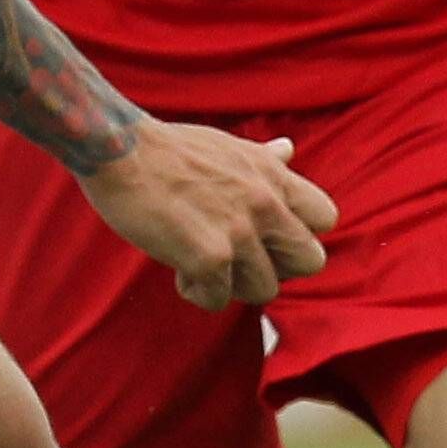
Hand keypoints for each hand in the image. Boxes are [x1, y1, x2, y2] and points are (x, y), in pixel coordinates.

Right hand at [80, 119, 335, 310]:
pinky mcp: (208, 258)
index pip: (326, 218)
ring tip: (201, 262)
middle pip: (310, 262)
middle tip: (241, 258)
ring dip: (232, 284)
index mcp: (273, 176)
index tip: (268, 235)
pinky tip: (177, 267)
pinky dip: (196, 291)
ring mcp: (239, 233)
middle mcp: (265, 204)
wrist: (120, 150)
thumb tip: (288, 149)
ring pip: (264, 290)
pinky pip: (217, 300)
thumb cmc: (167, 149)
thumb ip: (264, 160)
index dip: (300, 233)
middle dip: (277, 267)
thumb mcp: (228, 147)